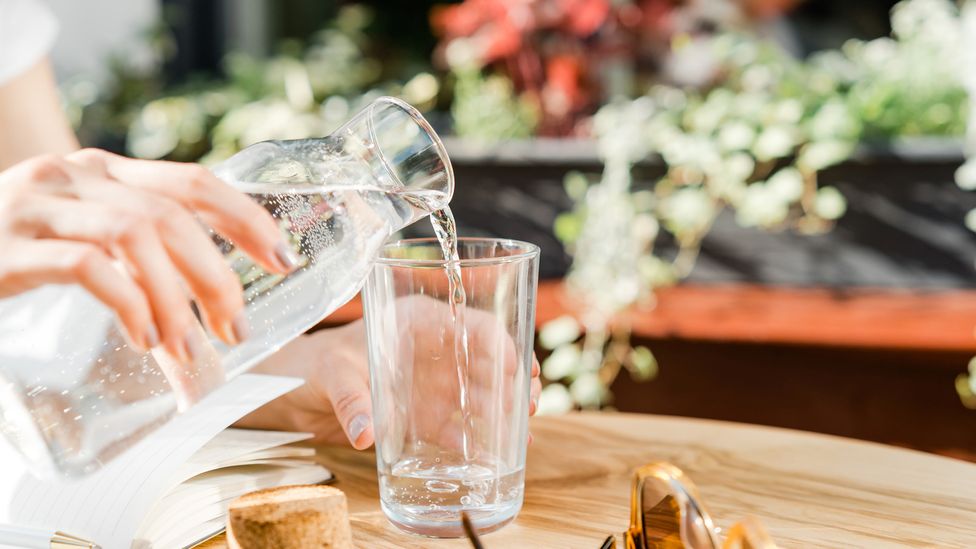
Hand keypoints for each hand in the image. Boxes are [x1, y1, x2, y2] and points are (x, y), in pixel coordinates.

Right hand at [0, 149, 295, 363]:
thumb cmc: (18, 246)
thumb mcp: (84, 229)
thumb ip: (139, 244)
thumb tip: (211, 303)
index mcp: (106, 171)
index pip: (194, 181)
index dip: (248, 217)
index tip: (284, 258)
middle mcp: (78, 176)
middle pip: (174, 215)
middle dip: (218, 276)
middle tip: (236, 328)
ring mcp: (40, 205)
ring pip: (137, 236)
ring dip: (176, 297)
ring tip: (190, 347)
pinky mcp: (9, 246)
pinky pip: (87, 267)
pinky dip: (129, 305)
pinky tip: (143, 339)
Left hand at [238, 313, 542, 449]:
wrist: (298, 391)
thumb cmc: (315, 364)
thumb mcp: (333, 374)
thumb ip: (349, 400)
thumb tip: (363, 433)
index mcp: (419, 321)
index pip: (472, 323)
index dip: (500, 343)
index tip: (515, 368)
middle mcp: (436, 351)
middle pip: (489, 360)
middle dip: (515, 381)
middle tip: (529, 405)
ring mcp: (435, 384)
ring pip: (483, 394)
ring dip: (505, 412)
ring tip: (522, 435)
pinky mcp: (427, 415)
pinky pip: (461, 427)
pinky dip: (479, 441)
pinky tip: (495, 456)